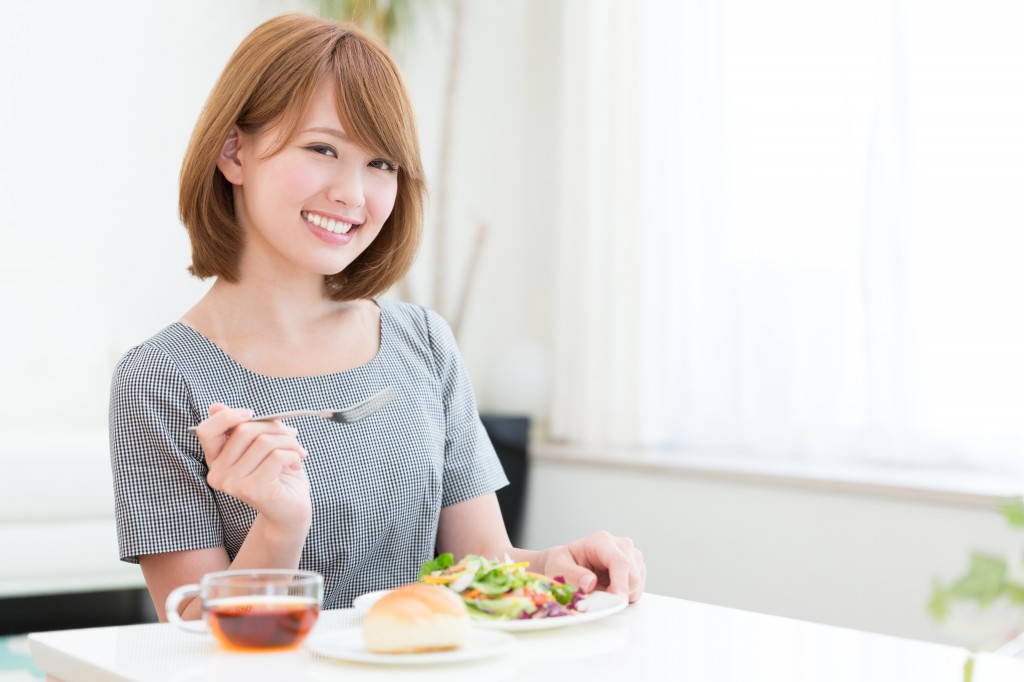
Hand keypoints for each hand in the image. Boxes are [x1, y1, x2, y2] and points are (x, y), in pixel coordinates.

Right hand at [194, 403, 311, 530]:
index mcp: (216, 460)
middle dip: (275, 427)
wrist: (292, 507)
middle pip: (244, 431)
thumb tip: (215, 406)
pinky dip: (293, 455)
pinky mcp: (253, 490)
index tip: (252, 414)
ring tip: (297, 451)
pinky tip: (296, 464)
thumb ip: (240, 427)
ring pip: (263, 442)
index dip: (228, 416)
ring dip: (289, 441)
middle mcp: (218, 474)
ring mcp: (233, 484)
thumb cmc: (277, 473)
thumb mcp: (258, 444)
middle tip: (291, 435)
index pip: (206, 431)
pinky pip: (277, 456)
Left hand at [538, 531, 644, 602]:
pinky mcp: (636, 567)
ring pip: (637, 584)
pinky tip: (609, 589)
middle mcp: (620, 545)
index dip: (620, 584)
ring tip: (600, 590)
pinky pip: (638, 589)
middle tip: (597, 598)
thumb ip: (571, 575)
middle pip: (632, 576)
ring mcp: (631, 555)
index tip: (617, 601)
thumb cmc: (562, 564)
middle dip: (617, 594)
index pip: (619, 562)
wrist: (566, 564)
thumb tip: (590, 582)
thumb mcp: (557, 567)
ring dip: (621, 595)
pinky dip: (624, 595)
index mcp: (602, 541)